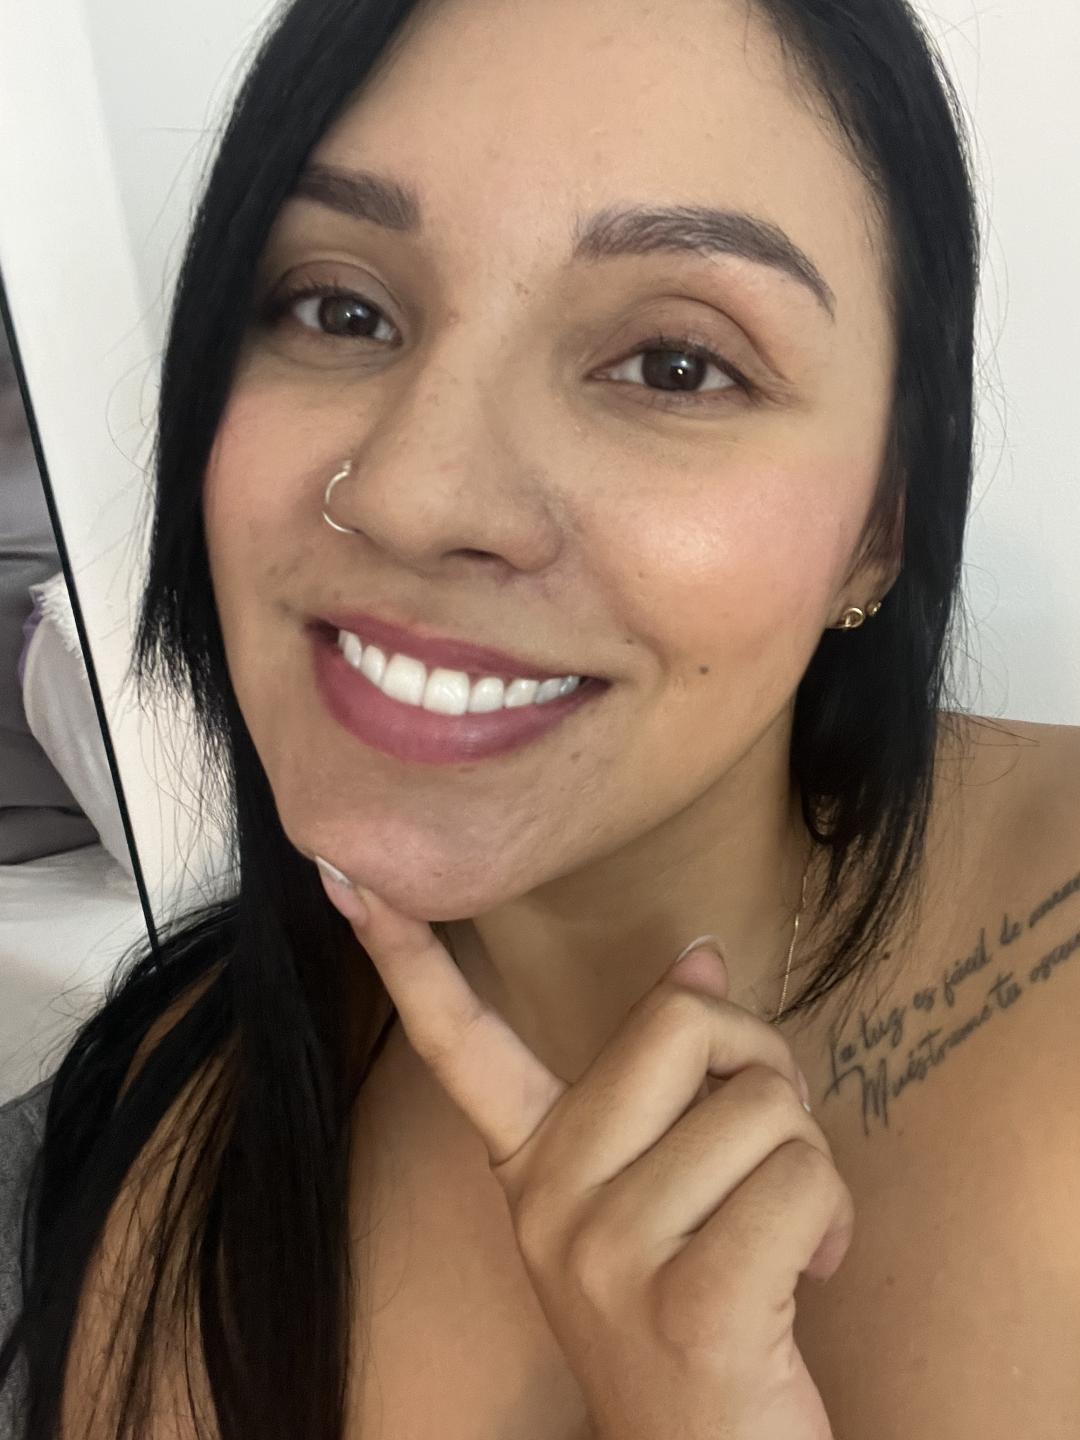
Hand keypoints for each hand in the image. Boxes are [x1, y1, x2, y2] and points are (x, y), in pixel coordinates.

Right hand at [318, 870, 853, 1439]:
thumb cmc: (696, 1310)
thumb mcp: (660, 1187)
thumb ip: (670, 1079)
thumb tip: (699, 956)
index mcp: (533, 1163)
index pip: (458, 1043)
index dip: (405, 957)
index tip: (348, 875)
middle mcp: (548, 1201)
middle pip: (685, 1022)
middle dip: (760, 1064)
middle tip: (765, 1142)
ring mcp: (606, 1254)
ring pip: (764, 1103)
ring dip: (808, 1163)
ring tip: (780, 1236)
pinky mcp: (688, 1305)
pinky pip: (800, 1179)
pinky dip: (832, 1217)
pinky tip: (807, 1275)